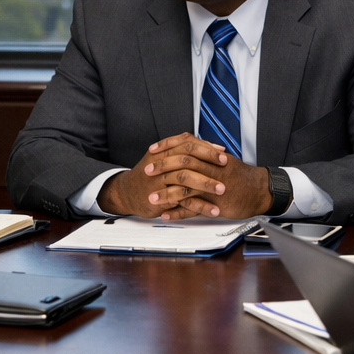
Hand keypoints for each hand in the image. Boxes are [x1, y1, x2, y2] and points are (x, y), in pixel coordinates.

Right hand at [94, 133, 225, 217]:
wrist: (126, 192)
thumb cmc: (149, 174)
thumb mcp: (162, 156)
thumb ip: (184, 149)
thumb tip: (210, 145)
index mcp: (164, 152)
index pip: (187, 144)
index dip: (206, 148)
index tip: (222, 153)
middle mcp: (161, 164)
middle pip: (187, 159)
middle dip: (209, 163)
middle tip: (226, 167)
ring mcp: (160, 182)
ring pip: (185, 180)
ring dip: (206, 185)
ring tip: (223, 190)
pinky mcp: (161, 199)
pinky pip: (183, 201)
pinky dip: (200, 206)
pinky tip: (213, 209)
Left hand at [157, 148, 271, 219]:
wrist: (260, 190)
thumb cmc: (240, 175)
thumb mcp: (222, 159)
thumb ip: (204, 153)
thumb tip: (188, 144)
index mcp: (212, 156)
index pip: (185, 145)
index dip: (167, 146)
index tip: (153, 149)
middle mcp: (211, 169)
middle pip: (182, 165)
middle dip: (162, 168)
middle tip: (147, 171)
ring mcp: (212, 187)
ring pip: (185, 188)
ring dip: (166, 194)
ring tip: (151, 198)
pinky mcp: (215, 204)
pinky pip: (193, 209)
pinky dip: (178, 213)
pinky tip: (166, 215)